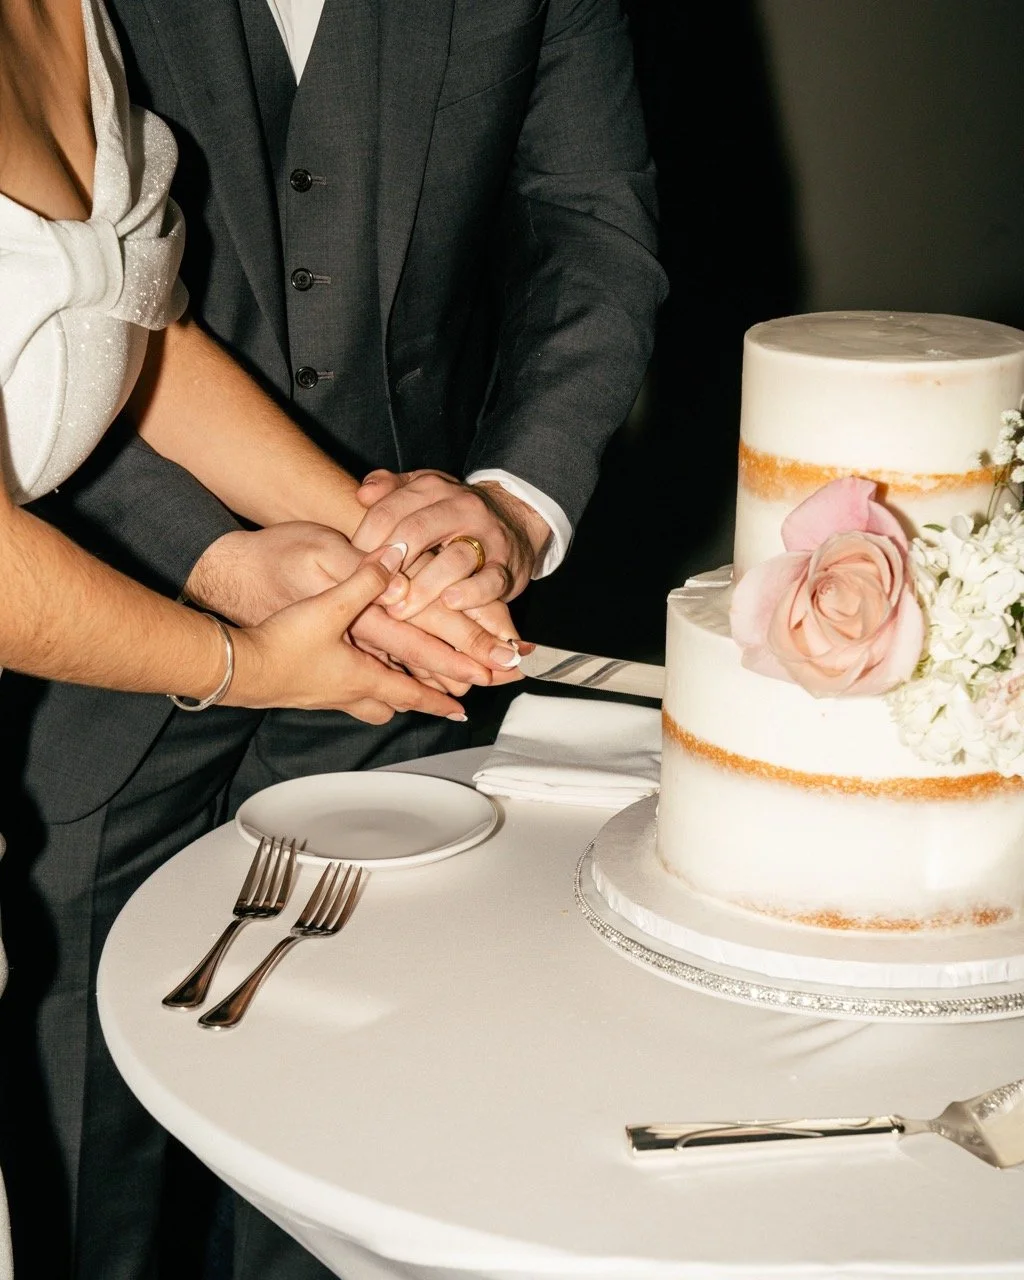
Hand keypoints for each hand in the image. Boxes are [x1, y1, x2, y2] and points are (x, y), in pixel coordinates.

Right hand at [226, 546, 465, 722]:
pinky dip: (358, 687)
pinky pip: (343, 695)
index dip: (441, 697)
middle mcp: (347, 693)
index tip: (463, 707)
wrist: (234, 666)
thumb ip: (365, 580)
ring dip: (387, 697)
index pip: (413, 692)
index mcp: (363, 676)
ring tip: (400, 686)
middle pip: (393, 705)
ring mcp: (324, 696)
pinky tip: (351, 671)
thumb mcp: (327, 604)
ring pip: (367, 704)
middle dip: (418, 702)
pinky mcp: (304, 690)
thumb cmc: (281, 643)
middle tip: (439, 698)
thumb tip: (398, 559)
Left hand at [352, 469, 550, 617]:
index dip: (365, 541)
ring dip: (424, 587)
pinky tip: (450, 603)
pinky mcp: (507, 566)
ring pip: (455, 558)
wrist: (515, 518)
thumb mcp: (422, 492)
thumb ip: (389, 490)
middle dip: (391, 565)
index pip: (389, 511)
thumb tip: (362, 495)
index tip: (352, 569)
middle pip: (417, 531)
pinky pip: (490, 580)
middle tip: (372, 594)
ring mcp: (488, 536)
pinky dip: (471, 593)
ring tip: (401, 609)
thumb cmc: (453, 513)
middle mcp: (461, 507)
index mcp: (432, 488)